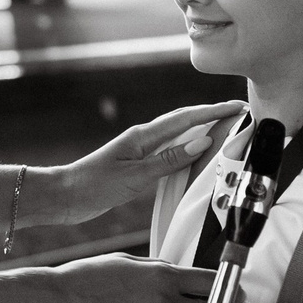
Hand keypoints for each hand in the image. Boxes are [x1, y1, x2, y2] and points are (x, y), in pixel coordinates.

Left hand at [41, 101, 247, 223]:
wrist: (65, 196)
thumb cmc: (94, 185)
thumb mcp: (136, 175)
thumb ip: (170, 160)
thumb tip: (202, 141)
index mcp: (143, 136)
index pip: (186, 118)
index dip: (214, 111)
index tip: (237, 106)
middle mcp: (143, 138)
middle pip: (184, 120)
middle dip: (212, 114)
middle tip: (237, 112)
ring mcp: (140, 150)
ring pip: (177, 133)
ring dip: (201, 127)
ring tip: (224, 126)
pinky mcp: (137, 163)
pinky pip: (169, 149)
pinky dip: (187, 145)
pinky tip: (194, 151)